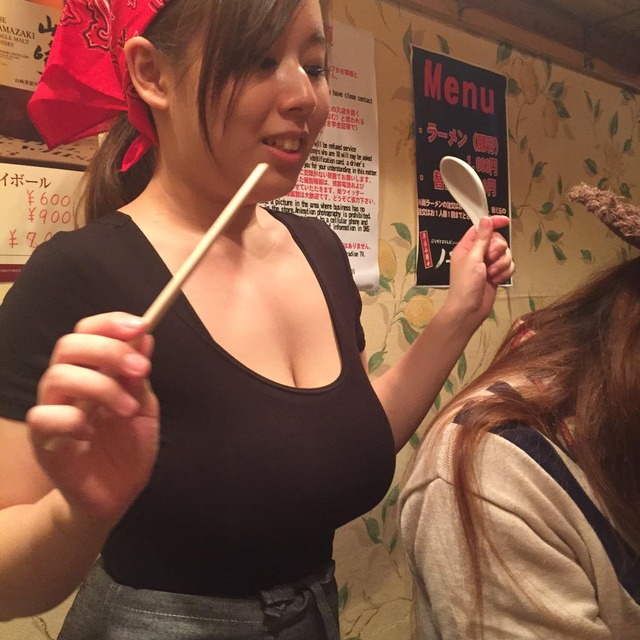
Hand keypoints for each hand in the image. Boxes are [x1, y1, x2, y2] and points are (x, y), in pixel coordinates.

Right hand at [26, 313, 158, 523]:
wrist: (116, 495)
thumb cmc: (128, 448)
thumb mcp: (144, 409)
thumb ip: (139, 377)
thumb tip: (144, 338)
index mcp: (94, 373)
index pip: (88, 332)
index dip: (110, 323)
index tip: (141, 325)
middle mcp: (70, 387)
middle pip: (68, 346)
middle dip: (108, 350)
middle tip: (141, 369)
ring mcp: (54, 412)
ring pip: (57, 376)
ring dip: (100, 386)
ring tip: (128, 409)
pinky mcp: (43, 442)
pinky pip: (43, 418)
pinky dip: (72, 420)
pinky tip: (92, 433)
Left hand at [446, 216, 513, 326]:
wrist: (469, 310)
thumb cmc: (465, 285)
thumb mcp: (473, 259)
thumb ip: (482, 239)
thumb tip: (486, 219)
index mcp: (467, 247)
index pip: (481, 228)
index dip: (493, 223)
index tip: (506, 221)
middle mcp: (478, 254)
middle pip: (497, 240)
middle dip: (498, 250)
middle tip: (489, 259)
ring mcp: (488, 264)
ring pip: (506, 254)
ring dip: (501, 264)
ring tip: (491, 274)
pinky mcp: (496, 274)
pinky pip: (509, 266)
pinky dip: (505, 273)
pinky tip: (496, 281)